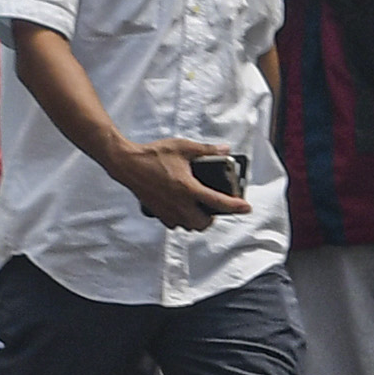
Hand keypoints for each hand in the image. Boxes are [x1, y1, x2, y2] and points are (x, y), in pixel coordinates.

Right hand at [108, 139, 242, 230]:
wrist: (127, 163)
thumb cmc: (154, 155)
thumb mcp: (184, 147)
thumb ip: (207, 149)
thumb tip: (225, 149)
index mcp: (188, 189)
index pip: (218, 203)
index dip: (236, 207)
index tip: (246, 208)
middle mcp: (178, 204)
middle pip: (203, 224)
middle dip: (213, 218)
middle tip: (216, 206)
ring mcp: (166, 211)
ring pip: (188, 226)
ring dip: (197, 221)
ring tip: (200, 207)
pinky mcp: (157, 212)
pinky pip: (174, 223)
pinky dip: (182, 219)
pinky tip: (182, 206)